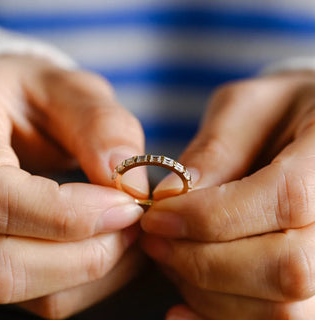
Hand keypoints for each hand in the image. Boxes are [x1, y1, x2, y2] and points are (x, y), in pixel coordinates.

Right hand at [0, 55, 146, 318]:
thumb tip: (127, 177)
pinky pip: (50, 298)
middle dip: (93, 252)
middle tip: (136, 221)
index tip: (130, 204)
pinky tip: (115, 243)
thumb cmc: (36, 97)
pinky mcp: (8, 261)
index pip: (4, 203)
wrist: (13, 118)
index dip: (76, 214)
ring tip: (131, 231)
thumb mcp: (65, 89)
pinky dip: (94, 280)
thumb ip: (98, 123)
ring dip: (100, 270)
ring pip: (38, 295)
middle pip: (13, 268)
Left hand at [141, 71, 314, 319]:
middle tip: (156, 241)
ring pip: (281, 308)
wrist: (311, 128)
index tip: (155, 217)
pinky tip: (183, 311)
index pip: (284, 201)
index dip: (209, 217)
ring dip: (208, 292)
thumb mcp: (248, 106)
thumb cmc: (282, 108)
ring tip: (171, 259)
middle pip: (283, 268)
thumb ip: (216, 148)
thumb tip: (172, 196)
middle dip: (202, 261)